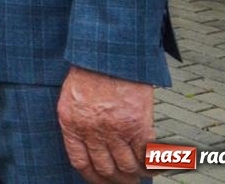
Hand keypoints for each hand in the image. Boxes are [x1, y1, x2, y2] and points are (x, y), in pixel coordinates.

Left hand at [57, 66, 152, 183]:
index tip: (100, 181)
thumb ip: (79, 122)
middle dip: (116, 179)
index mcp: (71, 123)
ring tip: (139, 174)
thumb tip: (91, 148)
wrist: (109, 53)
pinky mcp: (137, 124)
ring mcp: (115, 129)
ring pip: (127, 167)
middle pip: (105, 168)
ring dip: (134, 174)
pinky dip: (151, 165)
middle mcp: (91, 130)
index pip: (80, 162)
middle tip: (125, 181)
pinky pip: (145, 156)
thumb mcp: (72, 97)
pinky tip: (153, 166)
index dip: (92, 177)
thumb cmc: (90, 71)